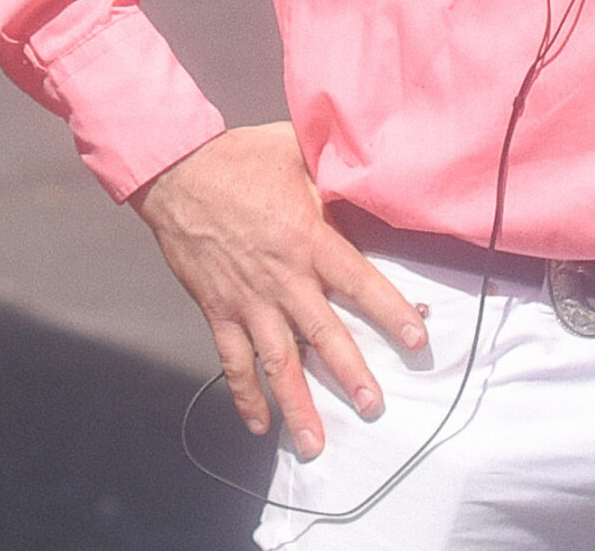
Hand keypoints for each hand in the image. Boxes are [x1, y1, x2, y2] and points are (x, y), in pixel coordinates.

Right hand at [130, 122, 428, 458]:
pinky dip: (245, 394)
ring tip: (316, 442)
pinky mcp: (218, 309)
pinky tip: (260, 425)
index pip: (359, 281)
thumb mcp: (295, 152)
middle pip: (323, 334)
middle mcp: (282, 278)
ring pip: (278, 361)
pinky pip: (232, 360)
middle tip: (374, 406)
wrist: (177, 172)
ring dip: (298, 403)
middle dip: (351, 373)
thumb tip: (371, 172)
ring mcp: (248, 300)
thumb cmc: (239, 158)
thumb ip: (333, 173)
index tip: (417, 338)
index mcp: (307, 239)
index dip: (390, 311)